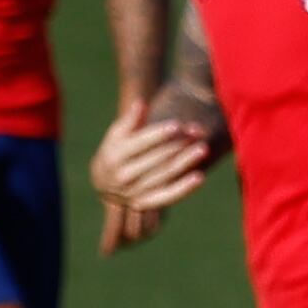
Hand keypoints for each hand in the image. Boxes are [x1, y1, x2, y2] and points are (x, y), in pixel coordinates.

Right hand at [90, 109, 215, 218]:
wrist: (104, 185)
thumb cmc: (115, 152)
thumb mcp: (116, 135)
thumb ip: (130, 121)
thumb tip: (141, 103)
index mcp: (114, 155)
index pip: (140, 142)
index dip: (159, 134)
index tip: (178, 125)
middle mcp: (124, 176)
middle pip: (156, 157)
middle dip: (178, 143)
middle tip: (198, 131)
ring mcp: (135, 192)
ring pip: (165, 174)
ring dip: (186, 162)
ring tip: (203, 148)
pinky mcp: (147, 204)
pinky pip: (168, 196)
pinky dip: (184, 188)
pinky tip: (200, 176)